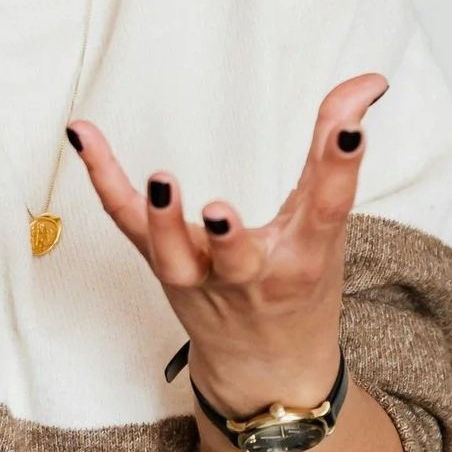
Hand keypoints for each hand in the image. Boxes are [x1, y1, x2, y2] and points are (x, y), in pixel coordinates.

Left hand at [69, 71, 388, 416]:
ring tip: (161, 181)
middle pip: (238, 260)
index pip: (326, 211)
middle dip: (229, 238)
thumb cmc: (298, 288)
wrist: (265, 371)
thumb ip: (334, 151)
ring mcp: (201, 279)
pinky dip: (103, 179)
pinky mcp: (161, 266)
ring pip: (175, 260)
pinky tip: (82, 134)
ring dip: (162, 223)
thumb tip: (368, 80)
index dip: (340, 170)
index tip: (348, 131)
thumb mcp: (324, 227)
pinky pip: (125, 223)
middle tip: (219, 209)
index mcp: (305, 259)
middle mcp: (252, 276)